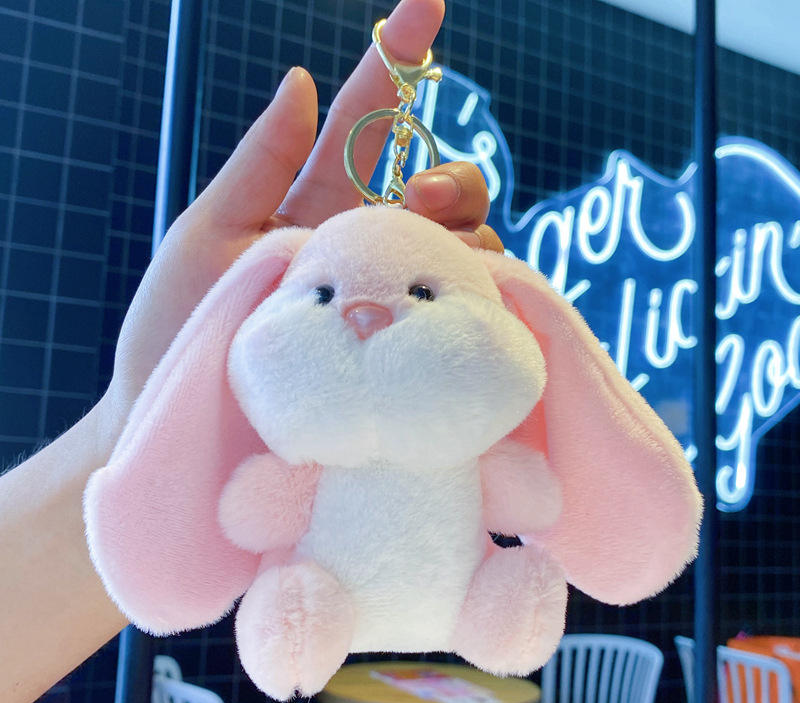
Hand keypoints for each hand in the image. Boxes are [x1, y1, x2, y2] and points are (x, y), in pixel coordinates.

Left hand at [102, 0, 501, 426]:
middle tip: (416, 200)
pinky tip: (471, 293)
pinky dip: (484, 290)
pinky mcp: (408, 348)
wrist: (190, 425)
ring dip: (467, 235)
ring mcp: (391, 298)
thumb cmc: (182, 331)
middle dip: (450, 178)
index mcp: (316, 206)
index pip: (369, 123)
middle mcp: (365, 247)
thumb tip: (299, 81)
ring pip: (470, 245)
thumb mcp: (206, 236)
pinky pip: (469, 309)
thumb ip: (258, 163)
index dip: (396, 60)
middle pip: (445, 189)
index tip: (423, 3)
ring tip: (429, 256)